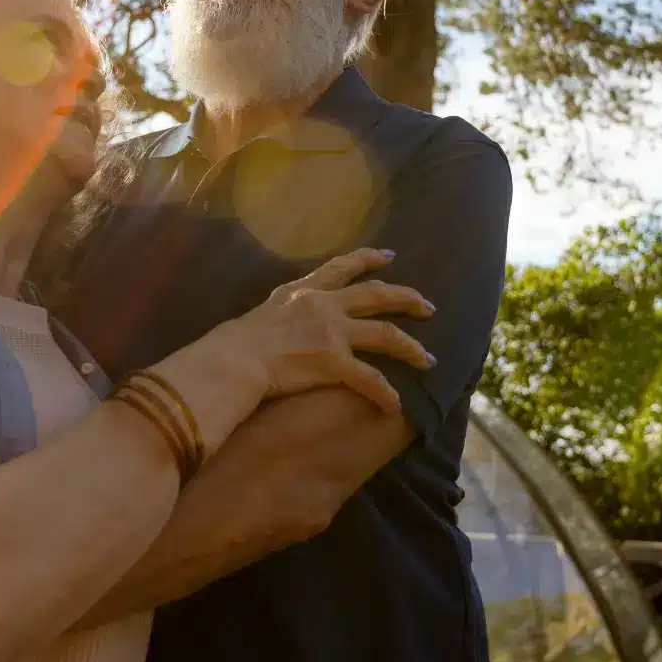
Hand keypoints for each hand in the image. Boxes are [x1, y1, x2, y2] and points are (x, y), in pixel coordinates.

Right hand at [151, 248, 432, 449]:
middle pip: (377, 296)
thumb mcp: (262, 313)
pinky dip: (385, 394)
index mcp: (305, 291)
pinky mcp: (334, 362)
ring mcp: (332, 332)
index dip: (369, 258)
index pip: (343, 267)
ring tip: (428, 360)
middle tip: (429, 306)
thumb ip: (284, 311)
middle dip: (407, 299)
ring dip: (411, 348)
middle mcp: (324, 305)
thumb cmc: (236, 343)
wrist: (232, 360)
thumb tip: (284, 320)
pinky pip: (371, 380)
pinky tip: (395, 405)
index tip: (390, 255)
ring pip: (386, 335)